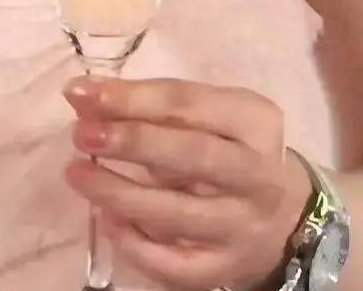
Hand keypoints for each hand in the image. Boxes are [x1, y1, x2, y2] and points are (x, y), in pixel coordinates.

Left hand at [63, 76, 311, 290]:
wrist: (285, 219)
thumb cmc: (232, 150)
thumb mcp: (210, 115)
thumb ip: (153, 105)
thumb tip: (84, 97)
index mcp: (253, 120)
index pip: (189, 103)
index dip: (132, 97)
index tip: (81, 92)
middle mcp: (255, 174)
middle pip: (192, 155)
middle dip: (131, 141)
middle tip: (82, 134)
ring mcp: (241, 227)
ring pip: (178, 213)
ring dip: (120, 193)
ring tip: (77, 174)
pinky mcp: (224, 269)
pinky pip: (174, 265)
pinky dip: (135, 245)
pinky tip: (106, 220)